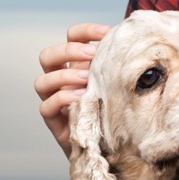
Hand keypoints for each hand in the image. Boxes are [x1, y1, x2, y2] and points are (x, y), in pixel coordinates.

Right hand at [34, 23, 110, 156]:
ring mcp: (54, 100)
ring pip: (42, 81)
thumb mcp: (117, 82)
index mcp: (75, 65)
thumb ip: (118, 65)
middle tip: (92, 55)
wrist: (110, 148)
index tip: (107, 33)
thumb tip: (136, 44)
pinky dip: (62, 98)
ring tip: (87, 79)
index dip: (84, 31)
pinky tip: (81, 97)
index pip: (70, 37)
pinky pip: (47, 106)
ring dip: (64, 75)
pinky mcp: (54, 122)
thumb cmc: (114, 110)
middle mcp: (60, 80)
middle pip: (47, 56)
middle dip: (68, 51)